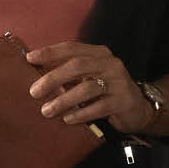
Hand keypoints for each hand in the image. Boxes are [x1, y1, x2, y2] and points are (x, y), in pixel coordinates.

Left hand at [25, 42, 154, 133]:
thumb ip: (70, 72)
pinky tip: (68, 119)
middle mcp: (110, 64)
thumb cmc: (106, 90)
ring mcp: (119, 82)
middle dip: (53, 78)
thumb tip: (37, 73)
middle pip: (78, 66)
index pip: (72, 48)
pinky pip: (98, 107)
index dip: (50, 52)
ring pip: (87, 88)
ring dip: (64, 100)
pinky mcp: (123, 101)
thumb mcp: (90, 76)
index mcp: (99, 53)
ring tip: (47, 110)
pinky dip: (81, 113)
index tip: (29, 58)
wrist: (139, 108)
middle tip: (34, 92)